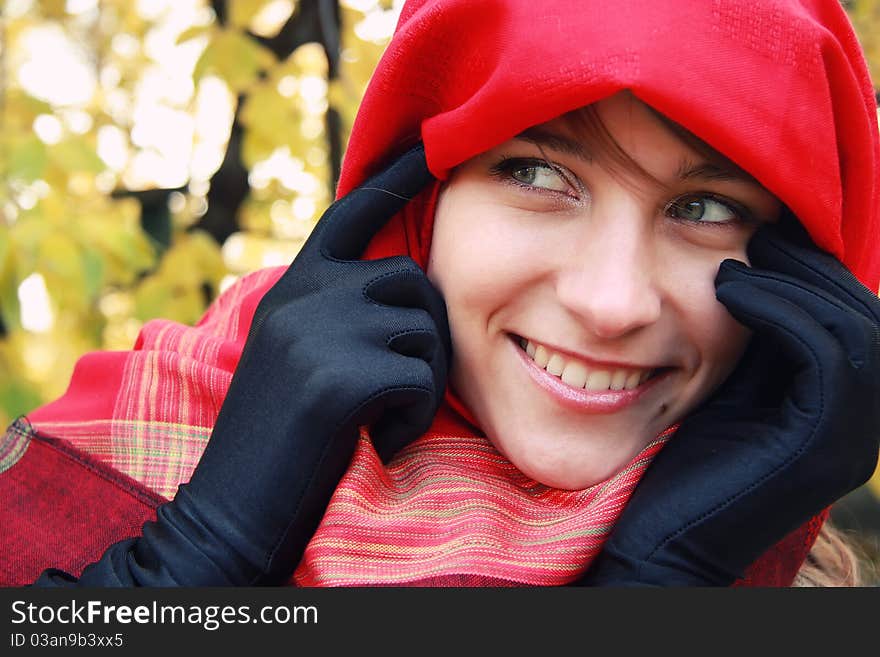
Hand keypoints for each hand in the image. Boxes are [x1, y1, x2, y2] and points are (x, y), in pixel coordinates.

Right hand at [36, 143, 449, 585]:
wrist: (237, 504)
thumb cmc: (283, 433)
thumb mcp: (300, 352)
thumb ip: (337, 308)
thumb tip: (404, 281)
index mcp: (293, 286)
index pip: (351, 214)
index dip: (396, 177)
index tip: (432, 144)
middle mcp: (302, 294)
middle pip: (414, 281)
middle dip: (427, 333)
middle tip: (402, 385)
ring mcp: (315, 331)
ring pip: (426, 329)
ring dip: (424, 377)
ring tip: (382, 415)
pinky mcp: (335, 376)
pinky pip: (419, 380)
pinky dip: (413, 417)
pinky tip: (375, 437)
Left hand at [578, 217, 879, 585]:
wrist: (666, 546)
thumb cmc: (683, 468)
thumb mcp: (729, 394)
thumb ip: (752, 346)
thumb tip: (740, 270)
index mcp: (843, 410)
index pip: (852, 317)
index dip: (814, 272)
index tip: (764, 239)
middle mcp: (864, 425)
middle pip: (867, 315)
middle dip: (813, 268)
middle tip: (758, 236)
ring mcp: (851, 439)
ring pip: (856, 327)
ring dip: (795, 282)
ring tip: (738, 260)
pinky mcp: (820, 445)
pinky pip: (823, 351)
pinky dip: (779, 309)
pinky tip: (728, 289)